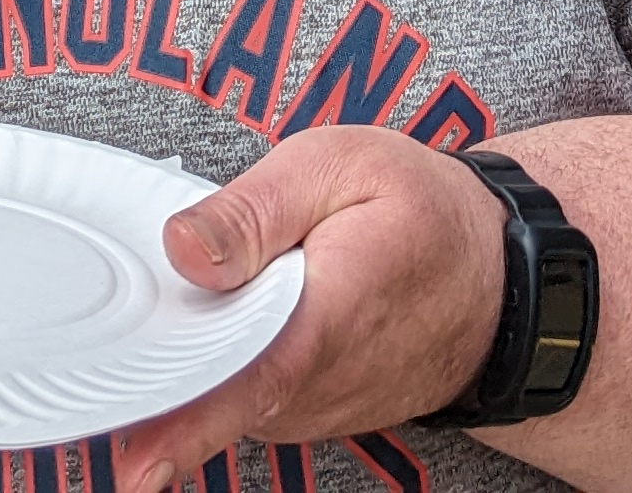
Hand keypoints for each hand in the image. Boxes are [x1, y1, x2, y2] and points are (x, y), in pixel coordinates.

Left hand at [110, 127, 507, 489]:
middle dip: (153, 357)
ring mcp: (309, 410)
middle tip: (134, 304)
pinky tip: (226, 314)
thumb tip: (182, 248)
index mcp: (327, 316)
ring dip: (185, 352)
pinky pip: (234, 397)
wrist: (496, 282)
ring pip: (215, 394)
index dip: (188, 424)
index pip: (248, 380)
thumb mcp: (341, 168)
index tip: (136, 464)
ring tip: (216, 284)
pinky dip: (212, 359)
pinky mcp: (299, 415)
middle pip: (208, 389)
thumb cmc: (422, 216)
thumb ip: (251, 210)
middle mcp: (317, 384)